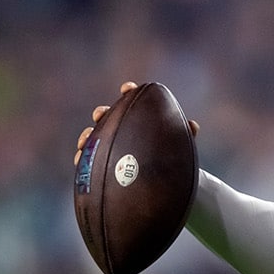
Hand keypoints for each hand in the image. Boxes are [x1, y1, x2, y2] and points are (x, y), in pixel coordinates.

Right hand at [74, 81, 199, 165]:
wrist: (166, 185)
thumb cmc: (172, 160)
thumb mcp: (181, 148)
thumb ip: (186, 135)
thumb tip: (193, 125)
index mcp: (140, 121)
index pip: (133, 101)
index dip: (129, 92)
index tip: (128, 88)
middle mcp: (122, 131)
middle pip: (108, 117)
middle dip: (102, 113)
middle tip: (100, 114)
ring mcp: (110, 147)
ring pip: (94, 138)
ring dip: (87, 135)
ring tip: (86, 139)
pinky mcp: (102, 165)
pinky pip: (88, 160)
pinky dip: (82, 157)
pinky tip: (80, 158)